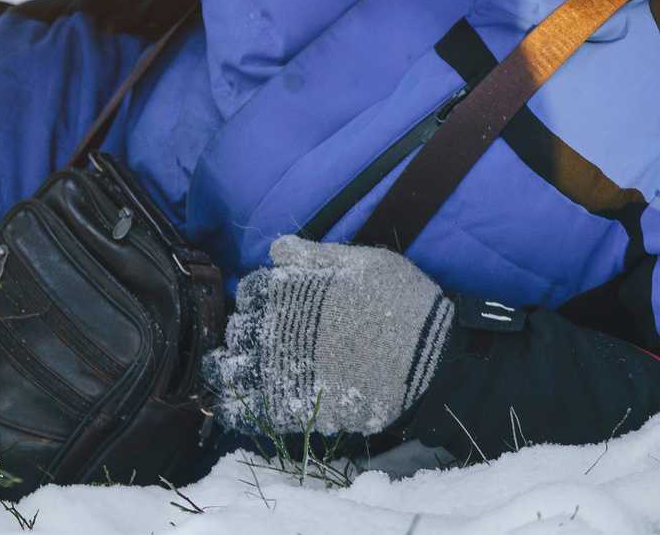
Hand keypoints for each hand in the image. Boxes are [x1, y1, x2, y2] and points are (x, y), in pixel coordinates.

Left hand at [205, 237, 454, 437]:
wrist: (432, 362)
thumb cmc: (402, 303)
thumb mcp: (363, 262)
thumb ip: (313, 256)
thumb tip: (276, 248)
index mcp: (288, 290)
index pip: (251, 290)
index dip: (258, 296)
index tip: (270, 304)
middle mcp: (277, 328)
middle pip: (238, 329)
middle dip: (244, 330)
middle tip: (258, 337)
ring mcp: (282, 370)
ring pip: (231, 369)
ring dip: (228, 368)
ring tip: (233, 370)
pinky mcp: (295, 408)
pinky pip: (248, 411)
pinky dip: (236, 409)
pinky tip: (234, 406)